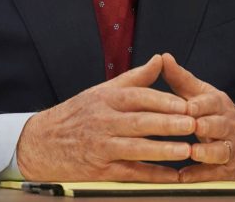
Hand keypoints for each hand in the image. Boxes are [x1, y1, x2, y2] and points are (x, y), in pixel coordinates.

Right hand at [16, 54, 195, 181]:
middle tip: (193, 124)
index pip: (138, 97)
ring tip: (186, 149)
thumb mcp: (102, 90)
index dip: (163, 100)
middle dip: (168, 124)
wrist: (41, 142)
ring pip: (136, 148)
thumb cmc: (77, 114)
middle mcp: (103, 121)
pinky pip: (130, 173)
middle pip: (140, 122)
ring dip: (162, 150)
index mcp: (106, 99)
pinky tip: (171, 176)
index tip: (186, 103)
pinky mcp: (100, 169)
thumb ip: (135, 78)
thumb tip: (160, 59)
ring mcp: (102, 146)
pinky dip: (152, 175)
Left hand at [160, 53, 234, 181]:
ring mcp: (231, 148)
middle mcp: (228, 125)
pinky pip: (215, 174)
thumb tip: (163, 57)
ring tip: (192, 152)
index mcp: (219, 105)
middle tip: (192, 127)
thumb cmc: (215, 113)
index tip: (188, 107)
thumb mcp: (202, 94)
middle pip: (220, 125)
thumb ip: (181, 79)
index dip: (201, 105)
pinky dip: (201, 175)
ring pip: (221, 150)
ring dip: (207, 152)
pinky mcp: (228, 170)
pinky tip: (184, 177)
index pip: (212, 103)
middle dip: (206, 126)